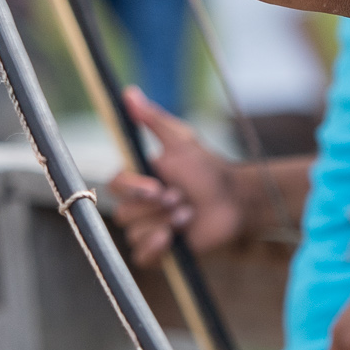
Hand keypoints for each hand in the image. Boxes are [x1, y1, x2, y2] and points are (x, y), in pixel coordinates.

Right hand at [112, 86, 246, 258]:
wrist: (234, 199)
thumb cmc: (208, 169)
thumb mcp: (181, 141)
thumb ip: (153, 119)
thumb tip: (129, 92)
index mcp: (139, 180)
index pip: (116, 186)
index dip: (133, 190)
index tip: (156, 187)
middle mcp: (139, 205)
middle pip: (124, 214)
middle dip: (156, 208)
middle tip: (182, 199)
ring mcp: (149, 229)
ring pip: (134, 234)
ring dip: (165, 223)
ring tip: (189, 214)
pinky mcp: (161, 252)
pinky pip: (142, 257)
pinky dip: (154, 248)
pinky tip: (172, 238)